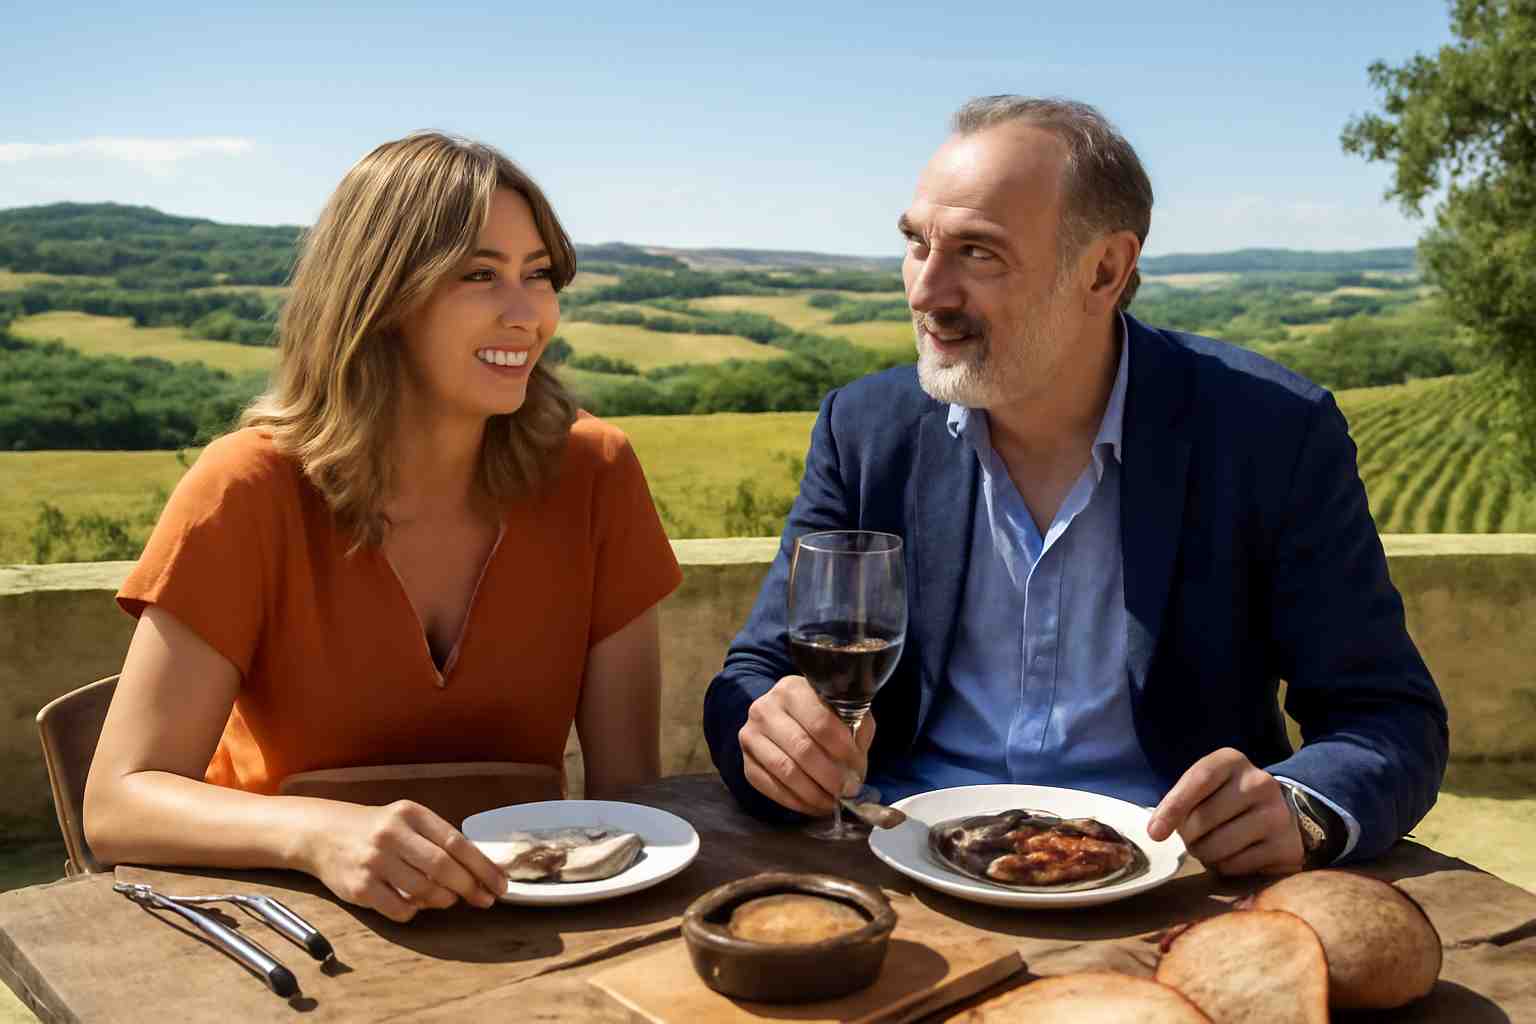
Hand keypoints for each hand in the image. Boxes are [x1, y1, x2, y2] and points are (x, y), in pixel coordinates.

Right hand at [301, 800, 505, 922]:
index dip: (483, 866)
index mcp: (411, 814)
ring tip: (449, 899)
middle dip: (470, 887)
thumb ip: (439, 839)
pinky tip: (416, 904)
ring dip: (444, 900)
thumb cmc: (379, 829)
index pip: (457, 842)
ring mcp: (374, 862)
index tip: (500, 883)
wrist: (325, 834)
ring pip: (424, 891)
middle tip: (485, 899)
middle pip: (443, 867)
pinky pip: (400, 909)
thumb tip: (480, 870)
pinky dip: (416, 911)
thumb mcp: (408, 821)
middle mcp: (392, 835)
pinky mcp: (359, 888)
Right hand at [739, 675, 875, 815]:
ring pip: (785, 771)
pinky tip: (814, 805)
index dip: (844, 751)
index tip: (858, 769)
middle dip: (830, 776)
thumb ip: (855, 731)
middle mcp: (765, 709)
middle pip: (802, 749)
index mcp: (792, 690)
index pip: (821, 723)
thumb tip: (855, 769)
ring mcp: (751, 736)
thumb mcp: (843, 711)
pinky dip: (796, 802)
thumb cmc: (820, 713)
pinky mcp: (746, 762)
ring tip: (833, 802)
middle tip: (848, 790)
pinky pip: (771, 788)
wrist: (785, 718)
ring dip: (814, 793)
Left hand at [1147, 748, 1302, 876]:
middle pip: (1203, 819)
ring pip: (1217, 846)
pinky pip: (1236, 866)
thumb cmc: (1227, 798)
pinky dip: (1223, 866)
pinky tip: (1230, 856)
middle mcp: (1260, 783)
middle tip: (1192, 838)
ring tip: (1210, 847)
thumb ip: (1180, 800)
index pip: (1198, 780)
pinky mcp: (1286, 847)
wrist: (1280, 810)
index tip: (1155, 833)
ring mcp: (1277, 815)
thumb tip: (1156, 831)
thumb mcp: (1205, 786)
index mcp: (1232, 761)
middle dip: (1188, 836)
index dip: (1173, 807)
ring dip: (1203, 854)